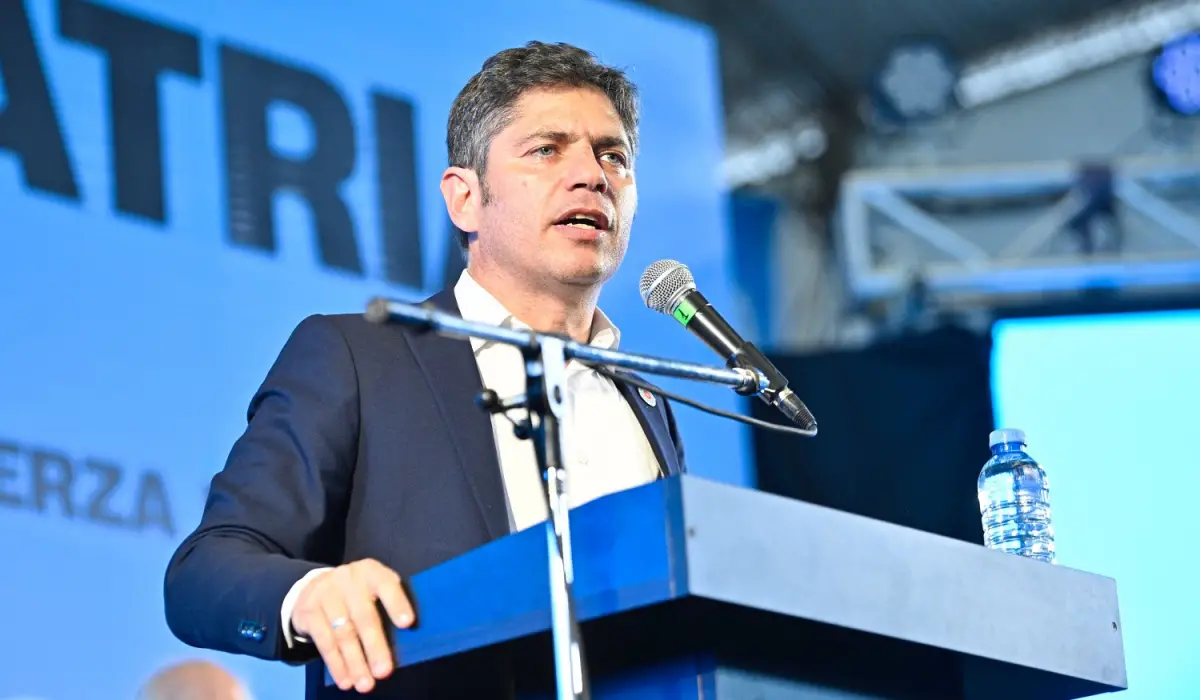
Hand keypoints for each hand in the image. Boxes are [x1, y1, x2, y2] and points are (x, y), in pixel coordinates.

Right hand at [290, 558, 414, 692]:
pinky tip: (345, 680)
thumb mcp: (374, 589)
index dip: (397, 603)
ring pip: (343, 633)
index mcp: (371, 572)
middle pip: (364, 616)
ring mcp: (326, 594)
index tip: (408, 623)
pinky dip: (336, 664)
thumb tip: (408, 641)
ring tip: (365, 684)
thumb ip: (388, 606)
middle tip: (384, 672)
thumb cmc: (358, 593)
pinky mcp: (309, 611)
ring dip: (355, 662)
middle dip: (375, 646)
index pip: (386, 585)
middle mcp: (348, 579)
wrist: (316, 585)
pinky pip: (324, 642)